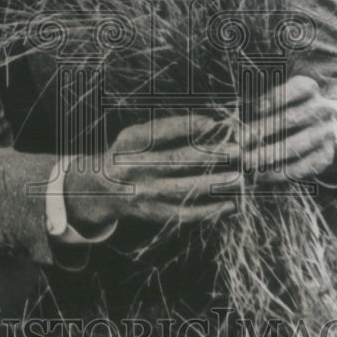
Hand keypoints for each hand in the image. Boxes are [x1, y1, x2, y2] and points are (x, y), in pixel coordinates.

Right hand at [64, 113, 236, 227]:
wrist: (99, 189)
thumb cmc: (128, 155)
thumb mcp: (136, 136)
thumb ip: (165, 129)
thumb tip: (211, 126)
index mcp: (129, 144)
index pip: (158, 132)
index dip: (186, 126)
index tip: (213, 122)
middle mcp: (133, 169)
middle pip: (175, 161)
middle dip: (207, 155)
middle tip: (235, 150)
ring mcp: (143, 193)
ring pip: (182, 189)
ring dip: (212, 184)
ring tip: (238, 178)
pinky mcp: (152, 213)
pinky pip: (183, 214)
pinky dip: (208, 211)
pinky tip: (229, 204)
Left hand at [242, 75, 336, 185]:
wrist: (322, 129)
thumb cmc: (289, 110)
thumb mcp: (277, 102)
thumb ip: (258, 108)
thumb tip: (236, 120)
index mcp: (309, 89)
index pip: (297, 89)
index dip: (276, 98)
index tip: (256, 108)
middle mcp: (321, 109)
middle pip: (291, 118)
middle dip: (263, 129)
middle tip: (240, 141)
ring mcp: (326, 133)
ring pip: (297, 144)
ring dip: (269, 154)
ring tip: (248, 161)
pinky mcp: (326, 155)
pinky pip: (304, 166)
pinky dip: (281, 173)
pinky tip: (262, 176)